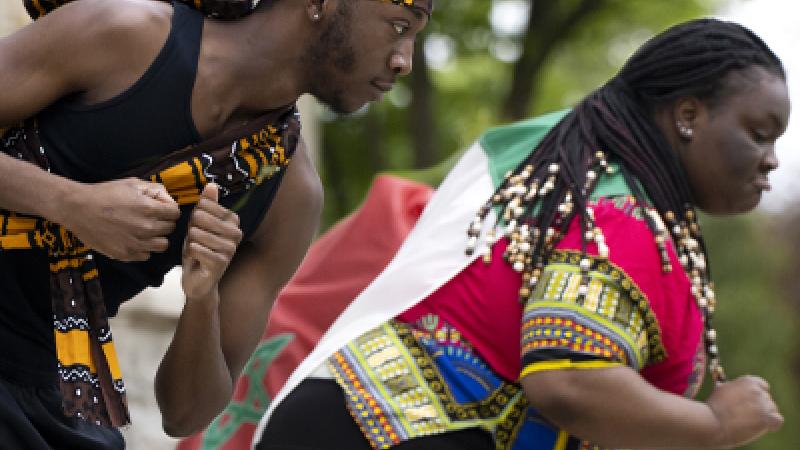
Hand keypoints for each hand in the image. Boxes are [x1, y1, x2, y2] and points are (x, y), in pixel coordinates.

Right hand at [61, 178, 179, 260]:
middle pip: (170, 229)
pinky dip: (143, 248)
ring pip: (162, 245)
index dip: (169, 209)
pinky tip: (133, 239)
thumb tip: (168, 199)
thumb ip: (155, 190)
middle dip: (163, 222)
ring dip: (156, 237)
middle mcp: (146, 228)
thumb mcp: (132, 184)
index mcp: (149, 209)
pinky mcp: (125, 254)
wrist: (77, 208)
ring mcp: (136, 243)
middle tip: (149, 218)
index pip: (175, 213)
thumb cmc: (105, 194)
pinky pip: (146, 255)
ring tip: (144, 231)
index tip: (160, 209)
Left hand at [181, 183, 242, 301]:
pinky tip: (197, 259)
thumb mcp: (200, 224)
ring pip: (196, 233)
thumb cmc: (200, 250)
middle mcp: (236, 233)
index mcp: (233, 220)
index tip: (199, 228)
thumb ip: (207, 205)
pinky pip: (195, 248)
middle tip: (196, 240)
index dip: (195, 216)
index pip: (205, 205)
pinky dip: (190, 253)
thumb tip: (212, 184)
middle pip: (200, 217)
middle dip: (191, 229)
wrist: (199, 281)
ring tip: (197, 250)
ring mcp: (230, 248)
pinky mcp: (220, 262)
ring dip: (190, 242)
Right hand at [707, 375, 782, 448]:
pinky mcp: (766, 418)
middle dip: (758, 407)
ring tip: (749, 422)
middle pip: (767, 399)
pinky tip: (761, 426)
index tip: (750, 402)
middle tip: (746, 415)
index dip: (757, 395)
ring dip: (763, 415)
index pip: (762, 385)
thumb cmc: (712, 408)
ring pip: (772, 410)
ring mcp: (763, 405)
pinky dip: (772, 424)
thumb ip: (731, 387)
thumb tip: (730, 386)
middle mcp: (758, 391)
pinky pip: (777, 420)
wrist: (712, 422)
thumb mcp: (720, 390)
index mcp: (748, 381)